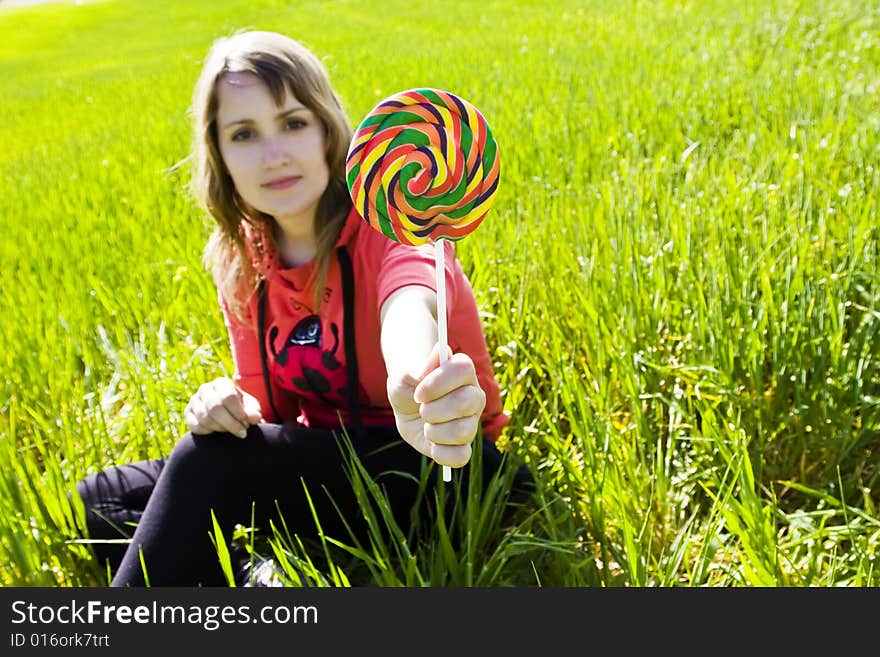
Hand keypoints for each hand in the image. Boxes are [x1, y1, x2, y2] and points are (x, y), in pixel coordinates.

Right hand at [183, 377, 263, 437]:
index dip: (238, 413)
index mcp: (221, 383)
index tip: (247, 423)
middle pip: (215, 408)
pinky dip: (209, 432)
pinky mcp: (187, 414)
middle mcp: (205, 389)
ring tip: (231, 430)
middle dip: (230, 424)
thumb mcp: (251, 409)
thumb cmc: (241, 409)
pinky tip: (218, 431)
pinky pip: (196, 426)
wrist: (227, 414)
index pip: (228, 397)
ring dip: (221, 428)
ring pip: (205, 418)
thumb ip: (254, 412)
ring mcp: (194, 401)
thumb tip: (255, 418)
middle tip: (241, 433)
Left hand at [386, 345, 486, 468]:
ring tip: (426, 424)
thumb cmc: (408, 384)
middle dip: (433, 410)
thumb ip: (417, 366)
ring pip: (463, 432)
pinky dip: (440, 452)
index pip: (462, 370)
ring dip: (433, 431)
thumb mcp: (404, 373)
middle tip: (421, 409)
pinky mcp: (464, 445)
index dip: (437, 383)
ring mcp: (472, 421)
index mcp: (463, 371)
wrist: (406, 406)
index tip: (418, 393)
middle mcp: (474, 395)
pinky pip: (461, 456)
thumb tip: (438, 354)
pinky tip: (431, 442)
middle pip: (465, 403)